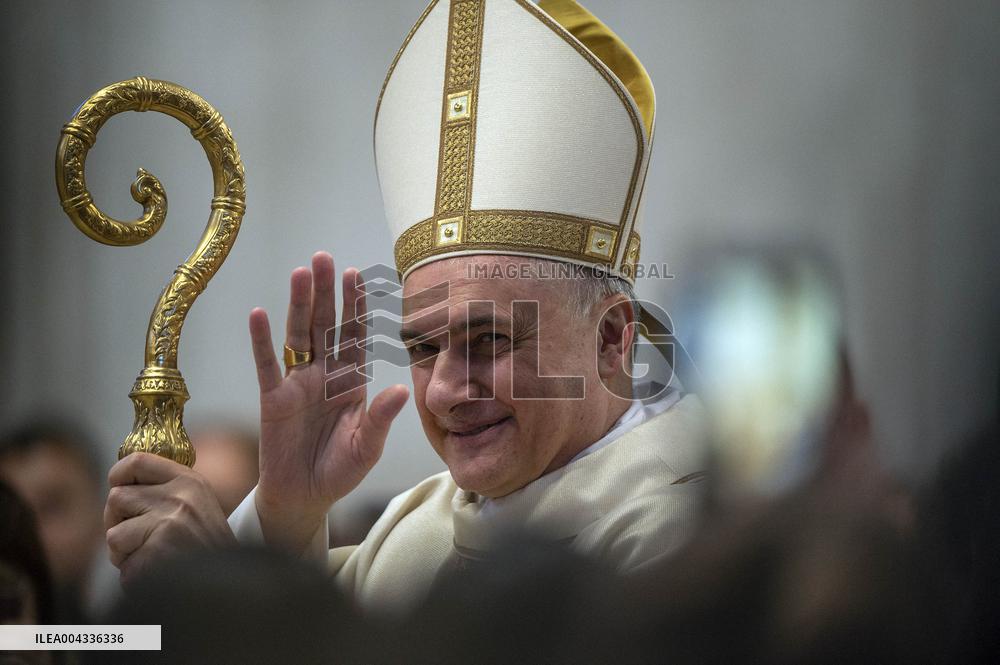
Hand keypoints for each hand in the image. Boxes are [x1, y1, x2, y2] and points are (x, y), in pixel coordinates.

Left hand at [105, 452, 235, 587]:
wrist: (229, 584)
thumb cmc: (207, 549)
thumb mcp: (197, 505)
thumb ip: (165, 490)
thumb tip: (120, 481)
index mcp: (190, 482)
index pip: (137, 461)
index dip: (118, 474)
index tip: (117, 487)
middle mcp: (180, 498)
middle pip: (116, 498)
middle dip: (117, 521)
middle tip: (140, 538)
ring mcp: (168, 524)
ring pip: (113, 534)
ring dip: (124, 552)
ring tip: (154, 558)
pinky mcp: (156, 552)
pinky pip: (121, 563)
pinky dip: (133, 574)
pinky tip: (157, 573)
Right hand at [249, 252, 408, 551]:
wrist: (305, 497)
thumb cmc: (340, 470)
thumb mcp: (367, 446)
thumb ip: (381, 418)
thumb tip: (402, 389)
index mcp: (351, 381)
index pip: (355, 336)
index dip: (355, 306)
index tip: (357, 275)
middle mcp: (324, 374)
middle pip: (325, 325)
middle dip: (327, 292)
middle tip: (326, 257)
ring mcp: (297, 383)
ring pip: (298, 335)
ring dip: (300, 304)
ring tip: (301, 272)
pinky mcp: (272, 398)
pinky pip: (267, 365)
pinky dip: (262, 341)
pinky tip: (259, 314)